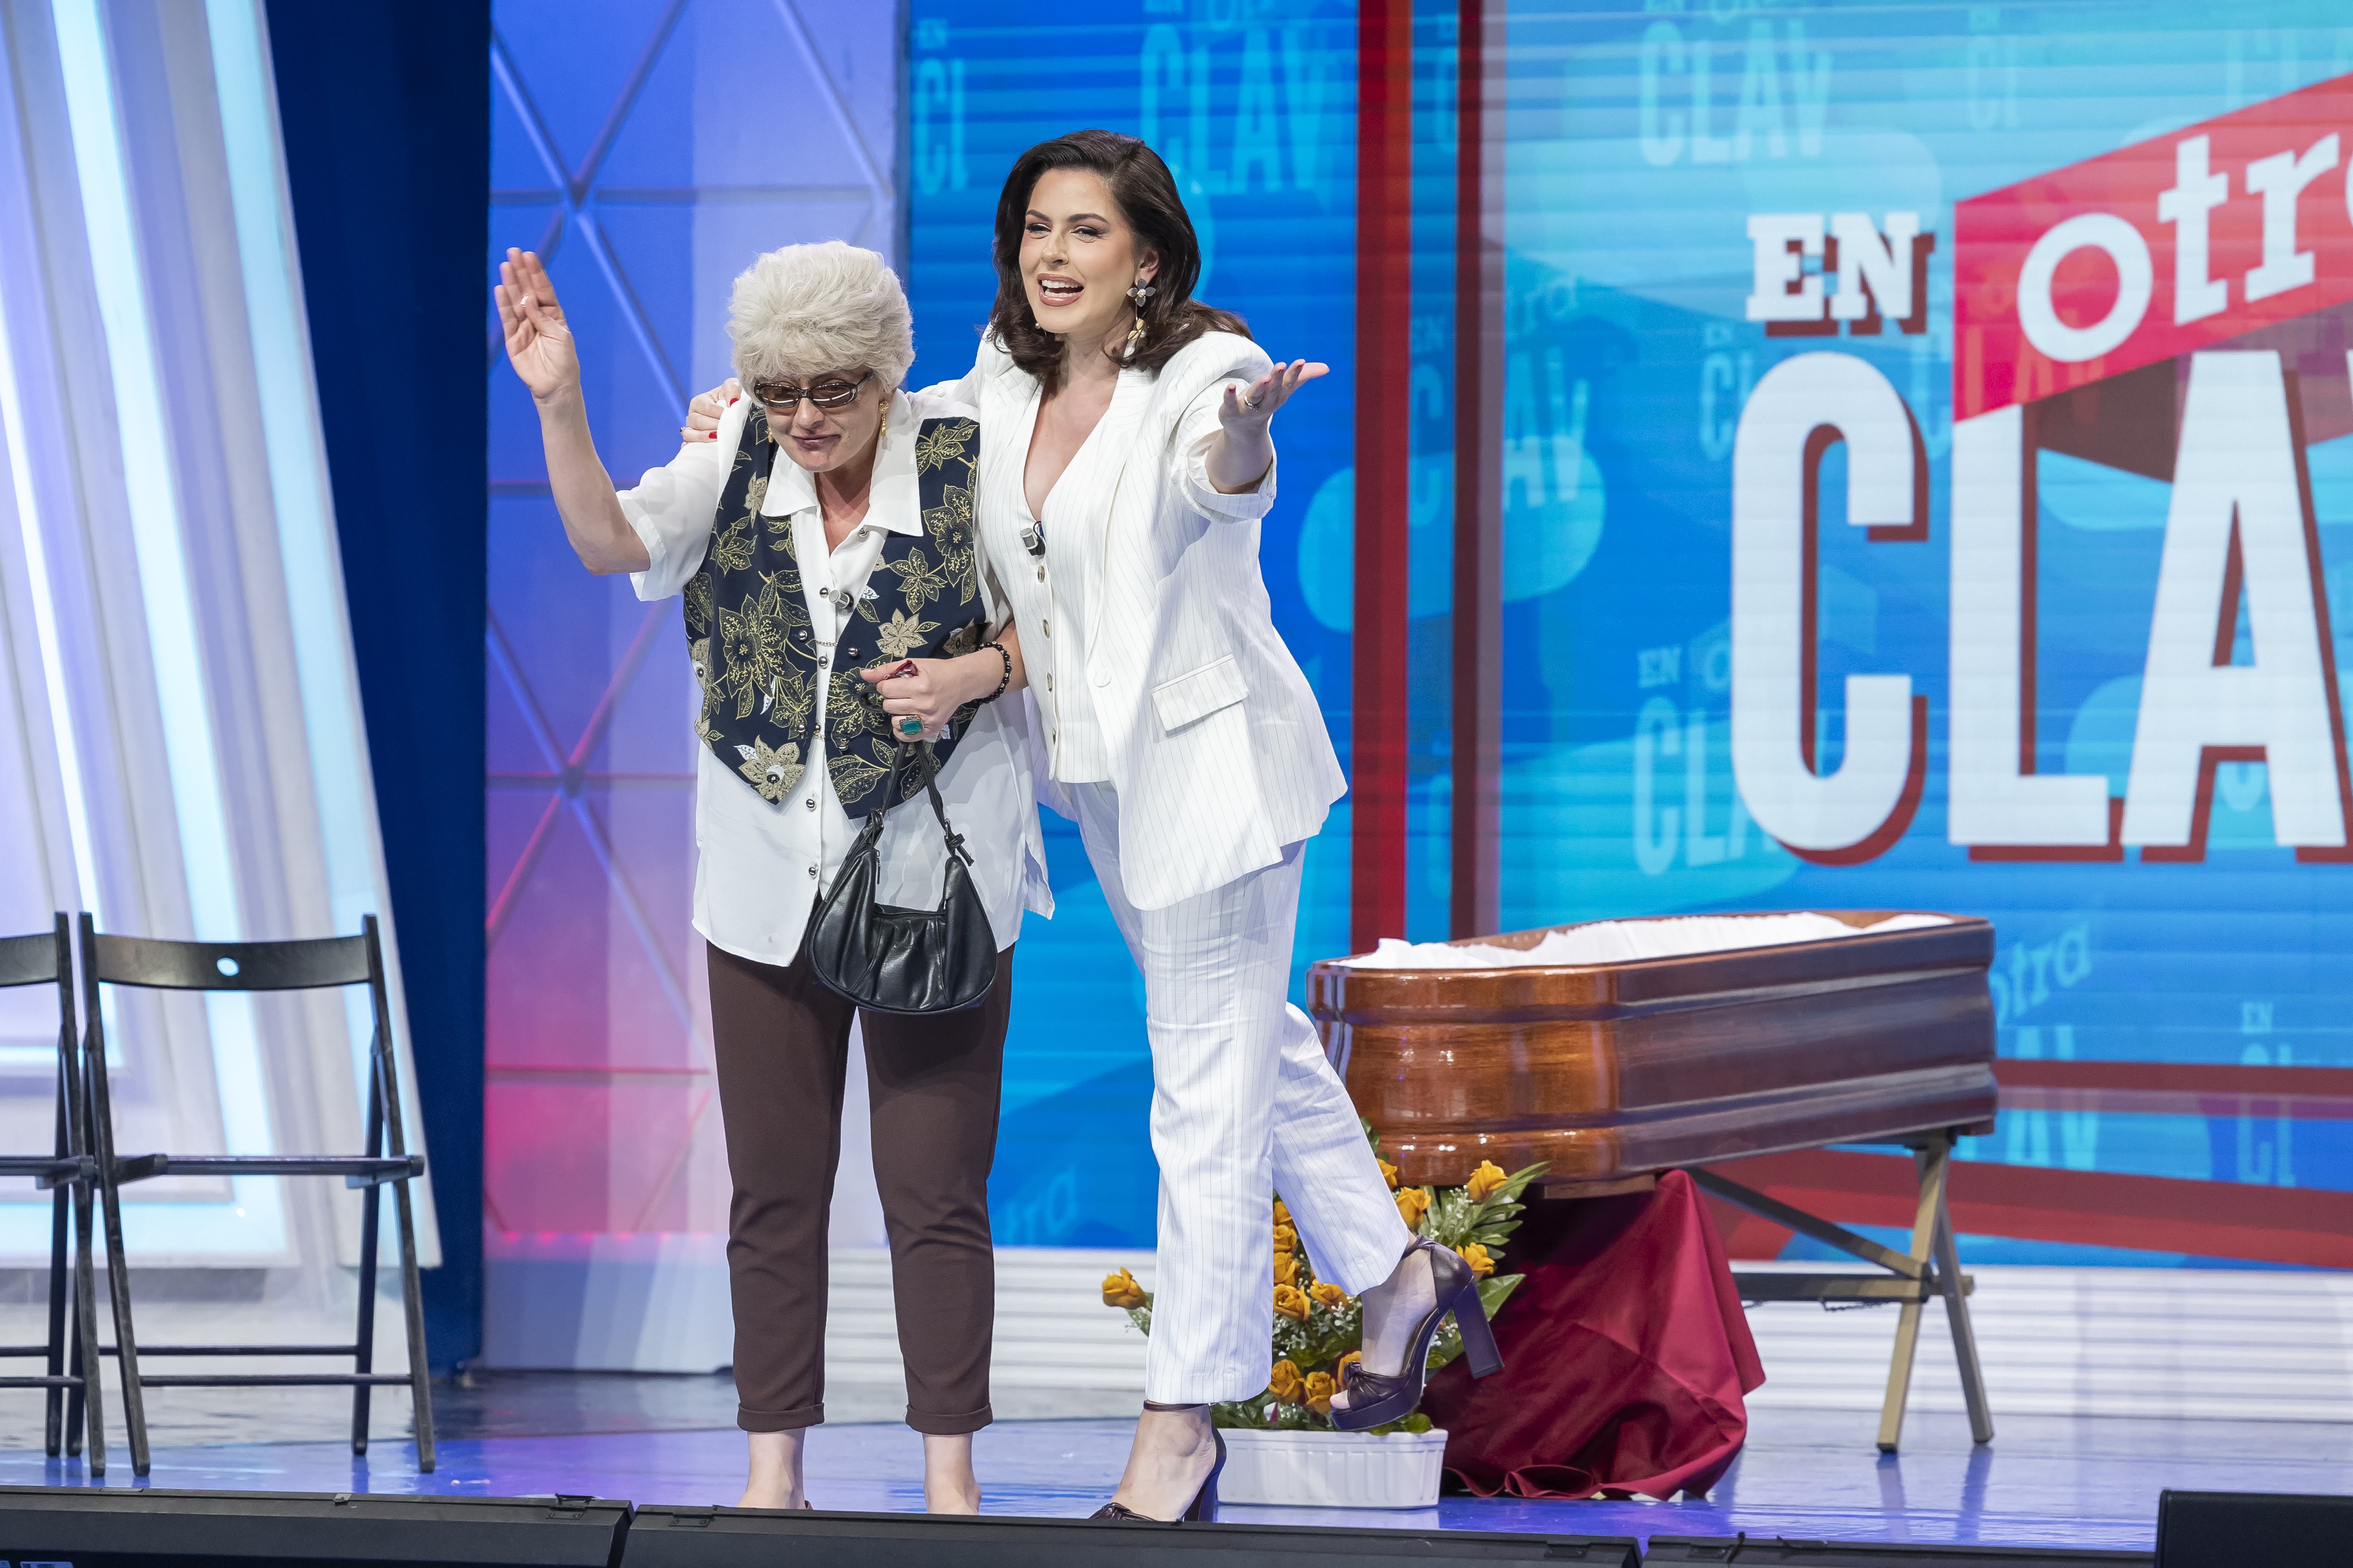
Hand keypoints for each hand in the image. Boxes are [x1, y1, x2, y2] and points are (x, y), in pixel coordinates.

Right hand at [494, 249, 580, 403]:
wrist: (555, 386)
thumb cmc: (563, 361)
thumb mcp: (559, 336)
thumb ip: (543, 318)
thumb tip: (527, 301)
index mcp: (553, 315)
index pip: (543, 290)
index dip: (536, 273)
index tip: (530, 255)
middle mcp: (536, 318)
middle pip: (526, 291)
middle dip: (520, 272)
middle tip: (513, 252)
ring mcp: (523, 327)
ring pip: (515, 301)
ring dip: (510, 283)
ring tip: (506, 265)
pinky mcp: (512, 339)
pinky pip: (507, 319)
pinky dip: (503, 304)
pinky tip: (500, 288)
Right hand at [684, 378, 741, 442]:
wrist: (732, 415)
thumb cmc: (730, 400)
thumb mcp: (732, 388)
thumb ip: (732, 389)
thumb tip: (733, 401)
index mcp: (699, 402)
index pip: (705, 407)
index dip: (718, 412)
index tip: (729, 415)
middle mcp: (692, 416)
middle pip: (698, 422)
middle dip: (714, 425)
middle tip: (727, 428)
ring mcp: (691, 430)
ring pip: (690, 435)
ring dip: (705, 437)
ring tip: (719, 438)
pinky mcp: (692, 443)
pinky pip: (688, 447)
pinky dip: (696, 448)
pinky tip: (708, 448)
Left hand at [861, 657, 979, 742]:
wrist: (961, 682)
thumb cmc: (937, 671)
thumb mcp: (914, 664)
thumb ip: (887, 670)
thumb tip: (863, 675)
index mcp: (920, 686)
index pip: (886, 689)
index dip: (885, 685)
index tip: (894, 683)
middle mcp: (924, 705)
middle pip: (888, 706)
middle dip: (891, 698)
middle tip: (903, 693)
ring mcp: (928, 719)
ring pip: (894, 721)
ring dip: (896, 713)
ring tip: (907, 705)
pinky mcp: (931, 729)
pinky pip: (905, 735)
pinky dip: (901, 728)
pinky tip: (907, 718)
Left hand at [1218, 358, 1326, 433]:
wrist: (1243, 429)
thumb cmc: (1265, 402)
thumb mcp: (1283, 390)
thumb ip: (1301, 377)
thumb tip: (1326, 368)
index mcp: (1279, 396)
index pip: (1288, 383)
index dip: (1294, 373)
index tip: (1300, 361)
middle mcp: (1266, 402)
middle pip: (1273, 390)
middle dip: (1278, 378)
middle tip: (1282, 365)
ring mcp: (1248, 408)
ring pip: (1256, 397)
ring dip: (1260, 387)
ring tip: (1265, 377)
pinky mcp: (1231, 410)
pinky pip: (1230, 402)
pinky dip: (1230, 395)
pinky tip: (1231, 386)